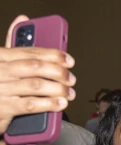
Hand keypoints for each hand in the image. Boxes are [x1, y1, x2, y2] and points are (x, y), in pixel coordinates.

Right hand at [0, 15, 75, 134]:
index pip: (31, 52)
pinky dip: (49, 104)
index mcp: (0, 56)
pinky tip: (61, 103)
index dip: (53, 56)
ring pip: (36, 85)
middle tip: (71, 79)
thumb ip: (14, 43)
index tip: (69, 60)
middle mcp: (0, 70)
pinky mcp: (4, 108)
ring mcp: (2, 89)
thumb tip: (23, 18)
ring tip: (69, 93)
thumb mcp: (2, 61)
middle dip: (59, 73)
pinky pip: (31, 104)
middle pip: (35, 67)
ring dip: (58, 89)